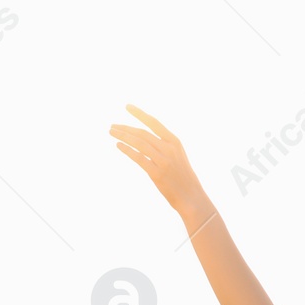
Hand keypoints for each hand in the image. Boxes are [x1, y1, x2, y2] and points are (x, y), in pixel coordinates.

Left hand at [110, 104, 210, 218]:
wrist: (192, 198)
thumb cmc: (183, 178)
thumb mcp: (178, 157)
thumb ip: (164, 146)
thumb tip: (144, 138)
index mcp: (175, 142)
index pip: (154, 123)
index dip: (139, 114)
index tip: (127, 106)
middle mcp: (169, 149)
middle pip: (142, 133)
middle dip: (125, 128)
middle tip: (112, 126)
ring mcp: (163, 161)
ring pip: (138, 143)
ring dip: (123, 136)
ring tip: (112, 133)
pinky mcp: (157, 173)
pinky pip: (138, 157)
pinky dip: (127, 150)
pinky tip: (119, 146)